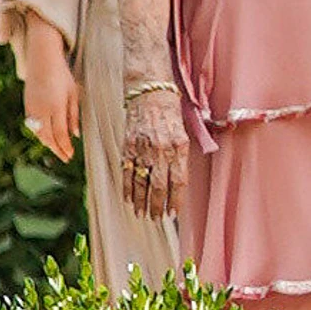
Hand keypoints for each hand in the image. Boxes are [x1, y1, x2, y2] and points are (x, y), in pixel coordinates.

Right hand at [21, 57, 80, 162]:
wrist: (42, 60)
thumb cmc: (62, 75)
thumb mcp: (73, 93)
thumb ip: (73, 115)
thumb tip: (75, 135)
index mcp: (56, 106)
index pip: (60, 134)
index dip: (65, 147)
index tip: (70, 156)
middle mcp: (42, 110)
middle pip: (47, 137)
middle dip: (56, 149)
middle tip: (65, 157)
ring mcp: (32, 108)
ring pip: (38, 133)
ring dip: (48, 143)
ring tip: (58, 150)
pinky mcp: (26, 105)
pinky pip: (32, 126)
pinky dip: (40, 134)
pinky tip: (47, 137)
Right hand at [121, 90, 188, 218]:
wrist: (150, 91)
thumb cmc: (170, 111)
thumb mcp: (184, 132)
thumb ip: (181, 156)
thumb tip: (179, 183)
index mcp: (179, 146)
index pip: (179, 181)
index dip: (175, 200)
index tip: (173, 213)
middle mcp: (161, 149)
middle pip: (160, 186)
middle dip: (158, 206)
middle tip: (156, 218)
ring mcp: (143, 148)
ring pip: (141, 182)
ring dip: (141, 201)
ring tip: (142, 214)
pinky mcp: (128, 146)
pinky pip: (126, 172)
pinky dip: (127, 188)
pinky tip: (128, 199)